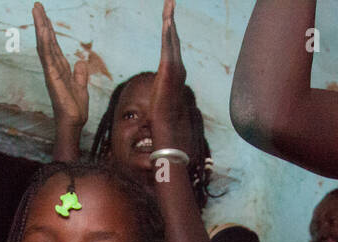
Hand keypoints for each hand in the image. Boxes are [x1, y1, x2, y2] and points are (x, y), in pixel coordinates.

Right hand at [33, 2, 88, 130]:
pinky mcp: (52, 76)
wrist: (74, 122)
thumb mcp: (81, 87)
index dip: (49, 29)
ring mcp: (51, 71)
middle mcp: (53, 67)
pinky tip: (43, 30)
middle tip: (37, 4)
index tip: (44, 14)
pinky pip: (47, 56)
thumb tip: (80, 62)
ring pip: (44, 44)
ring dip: (41, 27)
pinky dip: (45, 43)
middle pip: (46, 40)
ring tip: (37, 10)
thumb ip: (80, 74)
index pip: (53, 44)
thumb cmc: (75, 108)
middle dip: (42, 22)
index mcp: (59, 68)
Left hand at [149, 0, 190, 150]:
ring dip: (170, 18)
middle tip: (170, 0)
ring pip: (171, 38)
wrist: (171, 132)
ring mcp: (175, 68)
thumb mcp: (161, 103)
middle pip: (173, 36)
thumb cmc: (165, 123)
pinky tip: (167, 19)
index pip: (171, 46)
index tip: (168, 15)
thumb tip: (159, 104)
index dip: (170, 30)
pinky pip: (168, 47)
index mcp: (175, 72)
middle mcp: (178, 67)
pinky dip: (168, 32)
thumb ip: (162, 97)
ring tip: (169, 2)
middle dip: (171, 17)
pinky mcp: (169, 71)